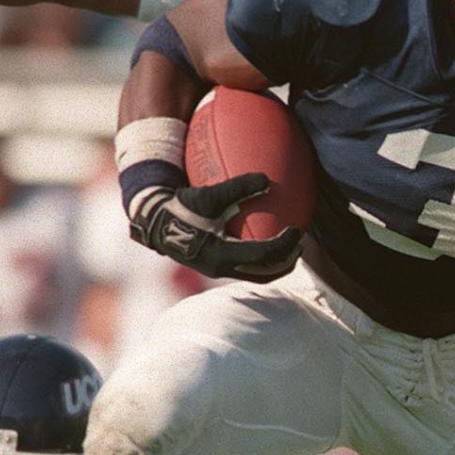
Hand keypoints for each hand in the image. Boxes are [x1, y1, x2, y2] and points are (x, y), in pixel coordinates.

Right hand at [128, 172, 302, 281]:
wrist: (154, 222)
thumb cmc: (181, 206)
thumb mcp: (208, 195)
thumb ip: (237, 187)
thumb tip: (267, 179)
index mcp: (221, 255)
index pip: (263, 255)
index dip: (284, 245)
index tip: (298, 230)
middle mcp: (221, 268)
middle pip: (264, 273)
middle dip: (286, 262)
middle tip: (300, 245)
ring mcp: (218, 271)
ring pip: (256, 275)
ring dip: (276, 264)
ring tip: (290, 248)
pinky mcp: (215, 267)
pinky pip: (245, 267)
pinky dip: (261, 259)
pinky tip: (267, 241)